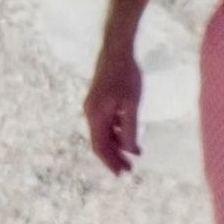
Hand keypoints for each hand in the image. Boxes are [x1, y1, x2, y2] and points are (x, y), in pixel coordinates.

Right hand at [83, 47, 142, 174]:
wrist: (116, 49)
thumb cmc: (126, 75)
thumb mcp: (131, 104)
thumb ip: (130, 129)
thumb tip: (131, 150)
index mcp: (96, 115)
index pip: (100, 146)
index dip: (110, 162)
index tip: (122, 173)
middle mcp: (90, 113)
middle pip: (100, 142)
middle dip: (114, 157)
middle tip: (129, 169)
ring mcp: (93, 106)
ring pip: (103, 133)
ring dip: (117, 145)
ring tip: (133, 155)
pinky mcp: (98, 100)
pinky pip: (105, 122)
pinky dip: (116, 132)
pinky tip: (129, 136)